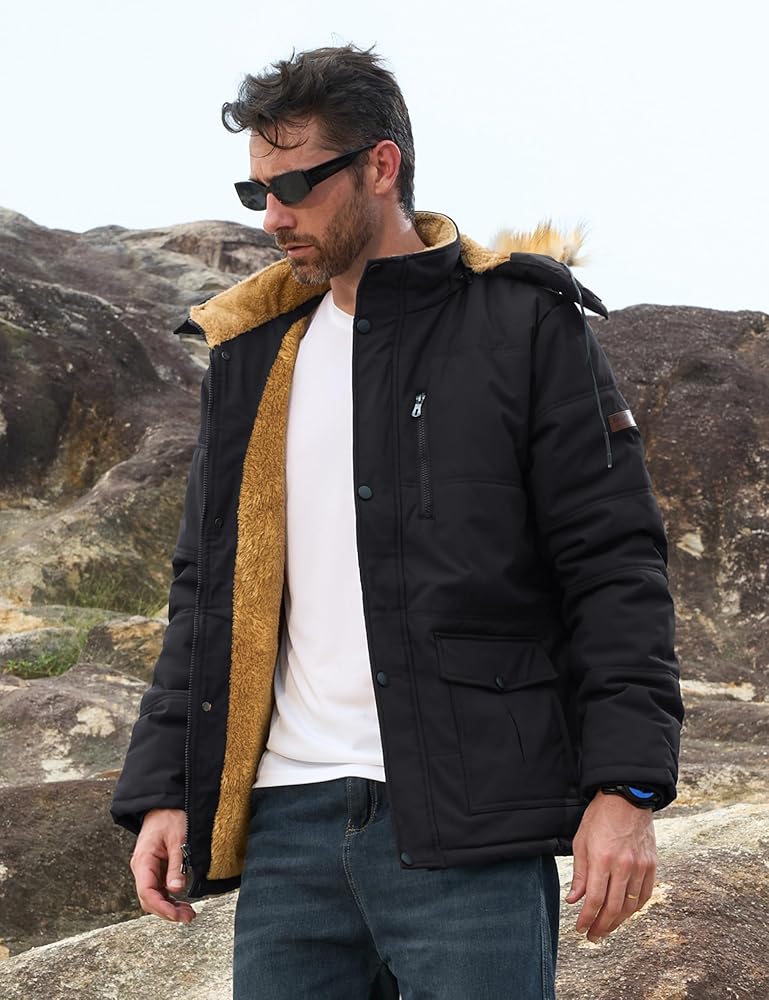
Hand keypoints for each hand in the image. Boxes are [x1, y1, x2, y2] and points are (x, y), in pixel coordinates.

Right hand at [130, 808, 196, 923]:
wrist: (165, 803)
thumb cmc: (170, 816)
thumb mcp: (177, 838)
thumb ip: (176, 864)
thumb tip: (176, 889)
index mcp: (143, 861)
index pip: (147, 893)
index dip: (162, 908)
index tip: (178, 915)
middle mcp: (142, 868)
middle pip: (149, 899)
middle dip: (167, 911)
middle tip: (188, 917)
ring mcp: (148, 869)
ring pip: (154, 896)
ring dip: (170, 907)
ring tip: (188, 913)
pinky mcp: (156, 868)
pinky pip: (160, 888)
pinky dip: (170, 898)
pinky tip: (182, 903)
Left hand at [566, 790, 655, 942]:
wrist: (627, 798)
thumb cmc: (600, 817)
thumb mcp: (581, 841)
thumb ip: (579, 873)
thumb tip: (574, 900)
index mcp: (602, 859)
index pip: (594, 899)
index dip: (587, 919)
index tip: (580, 929)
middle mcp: (623, 866)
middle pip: (613, 908)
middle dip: (601, 926)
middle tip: (592, 936)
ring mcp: (640, 866)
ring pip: (630, 905)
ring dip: (617, 921)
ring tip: (606, 928)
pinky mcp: (652, 865)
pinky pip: (645, 895)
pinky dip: (635, 909)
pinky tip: (625, 914)